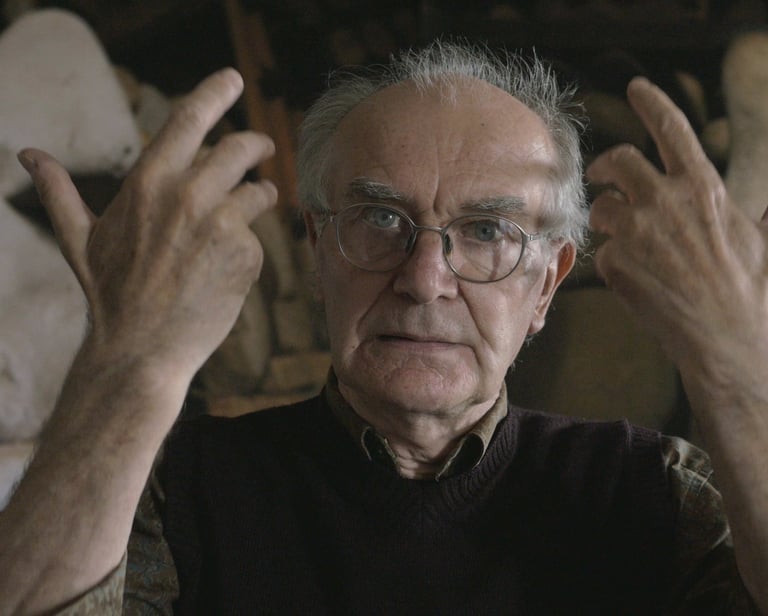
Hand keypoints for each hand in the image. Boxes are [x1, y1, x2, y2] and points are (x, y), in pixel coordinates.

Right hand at [18, 68, 277, 375]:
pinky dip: (250, 245)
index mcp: (148, 183)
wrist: (141, 350)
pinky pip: (259, 237)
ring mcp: (220, 225)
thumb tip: (28, 154)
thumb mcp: (79, 239)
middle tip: (262, 147)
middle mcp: (187, 196)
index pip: (189, 120)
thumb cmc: (111, 294)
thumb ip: (59, 192)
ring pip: (259, 192)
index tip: (232, 79)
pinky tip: (229, 267)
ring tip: (257, 202)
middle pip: (239, 148)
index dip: (214, 92)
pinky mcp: (246, 255)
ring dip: (262, 194)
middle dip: (255, 144)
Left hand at [586, 77, 767, 406]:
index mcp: (704, 187)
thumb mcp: (761, 239)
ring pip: (602, 208)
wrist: (726, 341)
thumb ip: (758, 213)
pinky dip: (613, 260)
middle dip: (606, 164)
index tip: (636, 88)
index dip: (652, 103)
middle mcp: (665, 201)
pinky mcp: (615, 263)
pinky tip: (635, 277)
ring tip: (628, 240)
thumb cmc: (751, 292)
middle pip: (618, 160)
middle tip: (602, 174)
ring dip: (608, 218)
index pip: (672, 130)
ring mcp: (636, 232)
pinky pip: (603, 250)